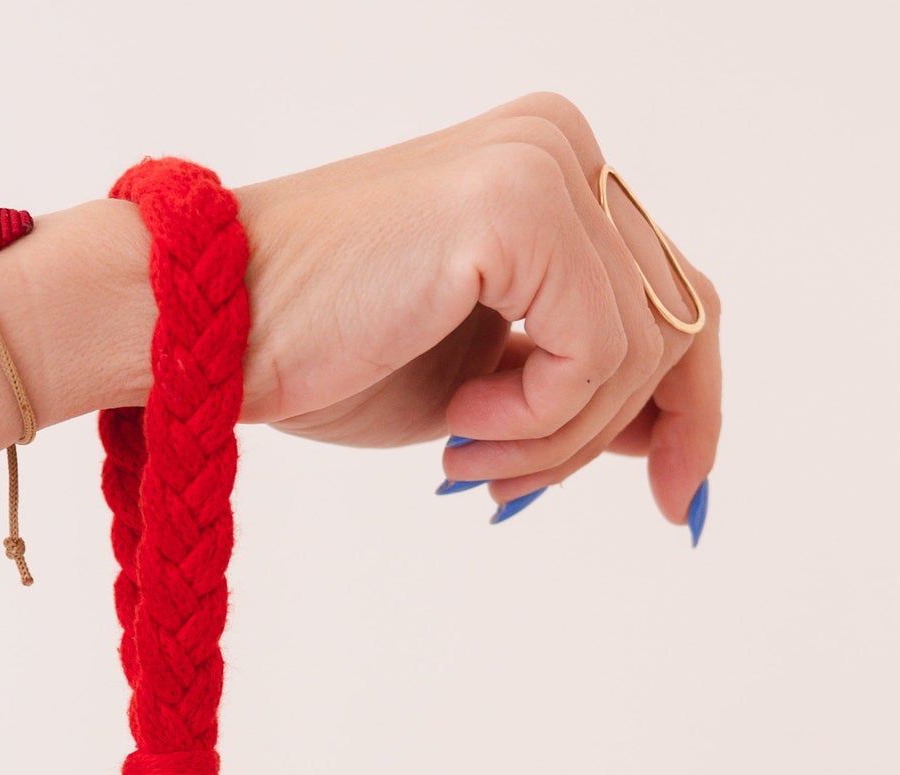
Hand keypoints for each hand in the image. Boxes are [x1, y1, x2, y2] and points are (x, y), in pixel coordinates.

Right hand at [233, 93, 720, 527]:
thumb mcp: (483, 380)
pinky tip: (460, 422)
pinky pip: (595, 354)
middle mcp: (562, 146)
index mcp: (553, 170)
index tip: (679, 503)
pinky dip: (537, 417)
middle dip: (608, 439)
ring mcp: (546, 164)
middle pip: (677, 323)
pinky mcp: (520, 206)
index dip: (691, 406)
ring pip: (641, 352)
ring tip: (468, 461)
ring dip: (556, 442)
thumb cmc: (320, 351)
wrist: (208, 330)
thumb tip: (674, 437)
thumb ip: (574, 383)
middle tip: (506, 490)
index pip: (674, 292)